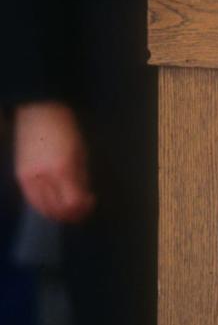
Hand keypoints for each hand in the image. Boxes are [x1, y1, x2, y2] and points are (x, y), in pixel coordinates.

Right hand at [14, 101, 95, 222]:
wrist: (38, 111)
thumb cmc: (65, 128)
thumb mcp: (80, 152)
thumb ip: (82, 178)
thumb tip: (84, 198)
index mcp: (62, 169)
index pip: (72, 203)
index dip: (84, 208)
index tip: (91, 200)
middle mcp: (42, 178)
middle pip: (57, 210)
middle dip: (72, 214)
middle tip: (82, 208)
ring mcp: (27, 179)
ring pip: (42, 209)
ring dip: (58, 213)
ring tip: (69, 207)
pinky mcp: (19, 177)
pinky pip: (32, 200)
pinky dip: (44, 206)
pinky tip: (54, 201)